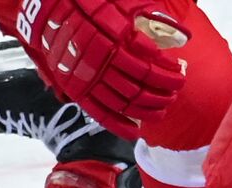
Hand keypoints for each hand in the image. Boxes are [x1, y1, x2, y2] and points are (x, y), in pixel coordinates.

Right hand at [16, 0, 187, 138]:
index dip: (168, 73)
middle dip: (162, 94)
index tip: (180, 71)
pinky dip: (119, 125)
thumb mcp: (123, 3)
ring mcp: (89, 80)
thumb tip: (181, 36)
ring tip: (162, 111)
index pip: (149, 66)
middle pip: (140, 88)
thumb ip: (152, 17)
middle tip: (175, 93)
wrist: (49, 10)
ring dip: (147, 110)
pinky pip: (100, 113)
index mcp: (115, 43)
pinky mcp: (77, 90)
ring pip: (124, 104)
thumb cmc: (90, 3)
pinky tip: (135, 131)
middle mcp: (103, 65)